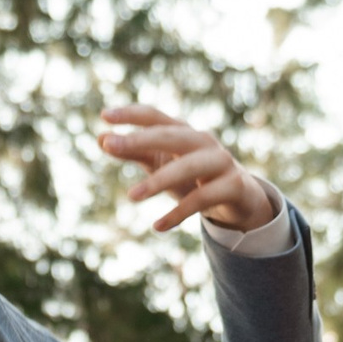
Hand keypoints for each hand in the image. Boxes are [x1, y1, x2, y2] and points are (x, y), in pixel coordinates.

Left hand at [98, 103, 278, 233]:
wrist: (241, 198)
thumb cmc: (196, 177)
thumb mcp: (164, 164)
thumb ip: (136, 152)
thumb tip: (101, 139)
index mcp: (183, 132)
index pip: (155, 116)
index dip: (131, 114)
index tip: (104, 116)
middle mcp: (202, 141)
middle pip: (170, 135)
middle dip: (139, 139)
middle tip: (109, 145)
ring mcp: (220, 161)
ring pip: (188, 166)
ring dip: (158, 181)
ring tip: (131, 197)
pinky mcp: (233, 185)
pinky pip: (203, 199)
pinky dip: (179, 213)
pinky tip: (158, 227)